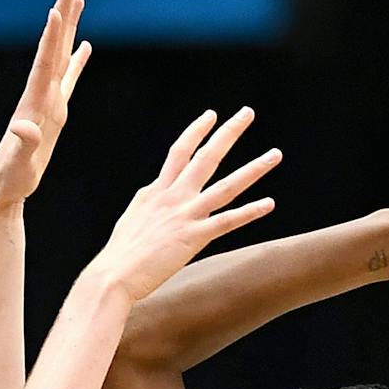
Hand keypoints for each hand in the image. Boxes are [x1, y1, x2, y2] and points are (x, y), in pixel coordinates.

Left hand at [0, 0, 90, 208]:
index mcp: (34, 104)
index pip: (45, 65)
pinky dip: (76, 61)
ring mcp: (47, 102)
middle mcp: (40, 96)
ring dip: (69, 30)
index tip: (56, 9)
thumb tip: (23, 127)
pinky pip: (68, 79)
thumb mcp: (19, 164)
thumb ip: (24, 144)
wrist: (4, 186)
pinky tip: (84, 47)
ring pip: (61, 57)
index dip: (51, 39)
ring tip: (77, 2)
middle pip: (53, 50)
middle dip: (63, 19)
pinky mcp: (53, 112)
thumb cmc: (12, 178)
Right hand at [89, 108, 280, 303]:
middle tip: (247, 113)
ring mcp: (185, 216)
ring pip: (226, 186)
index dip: (196, 131)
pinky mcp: (193, 238)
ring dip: (253, 169)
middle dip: (228, 133)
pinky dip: (250, 212)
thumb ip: (148, 202)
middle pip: (205, 157)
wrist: (113, 275)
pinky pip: (227, 221)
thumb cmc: (120, 254)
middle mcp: (173, 197)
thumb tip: (154, 190)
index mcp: (156, 191)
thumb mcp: (133, 218)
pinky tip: (269, 203)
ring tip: (275, 155)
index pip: (179, 152)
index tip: (211, 115)